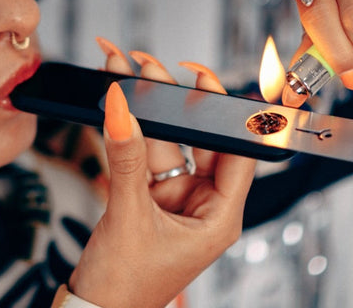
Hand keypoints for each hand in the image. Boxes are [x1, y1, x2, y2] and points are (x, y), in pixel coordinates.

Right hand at [68, 41, 254, 307]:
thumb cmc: (125, 289)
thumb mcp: (128, 216)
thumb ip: (125, 157)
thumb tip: (122, 108)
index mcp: (219, 216)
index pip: (237, 151)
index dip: (225, 112)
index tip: (207, 78)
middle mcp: (201, 203)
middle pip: (194, 137)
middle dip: (170, 100)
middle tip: (148, 66)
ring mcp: (173, 198)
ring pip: (163, 140)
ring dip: (142, 108)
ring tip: (122, 71)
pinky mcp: (147, 195)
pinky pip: (141, 153)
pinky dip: (127, 128)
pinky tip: (116, 102)